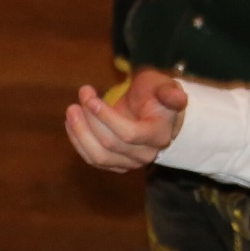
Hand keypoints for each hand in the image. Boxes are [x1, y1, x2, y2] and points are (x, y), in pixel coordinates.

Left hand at [65, 69, 189, 172]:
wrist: (154, 113)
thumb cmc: (156, 95)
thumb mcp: (163, 85)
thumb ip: (169, 92)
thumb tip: (178, 98)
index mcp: (159, 135)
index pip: (129, 134)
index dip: (106, 118)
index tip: (91, 99)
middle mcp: (146, 154)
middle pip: (110, 145)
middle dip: (89, 120)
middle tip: (81, 97)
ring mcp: (130, 163)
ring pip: (98, 157)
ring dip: (80, 134)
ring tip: (71, 110)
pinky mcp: (115, 165)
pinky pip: (93, 159)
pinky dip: (78, 142)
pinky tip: (71, 123)